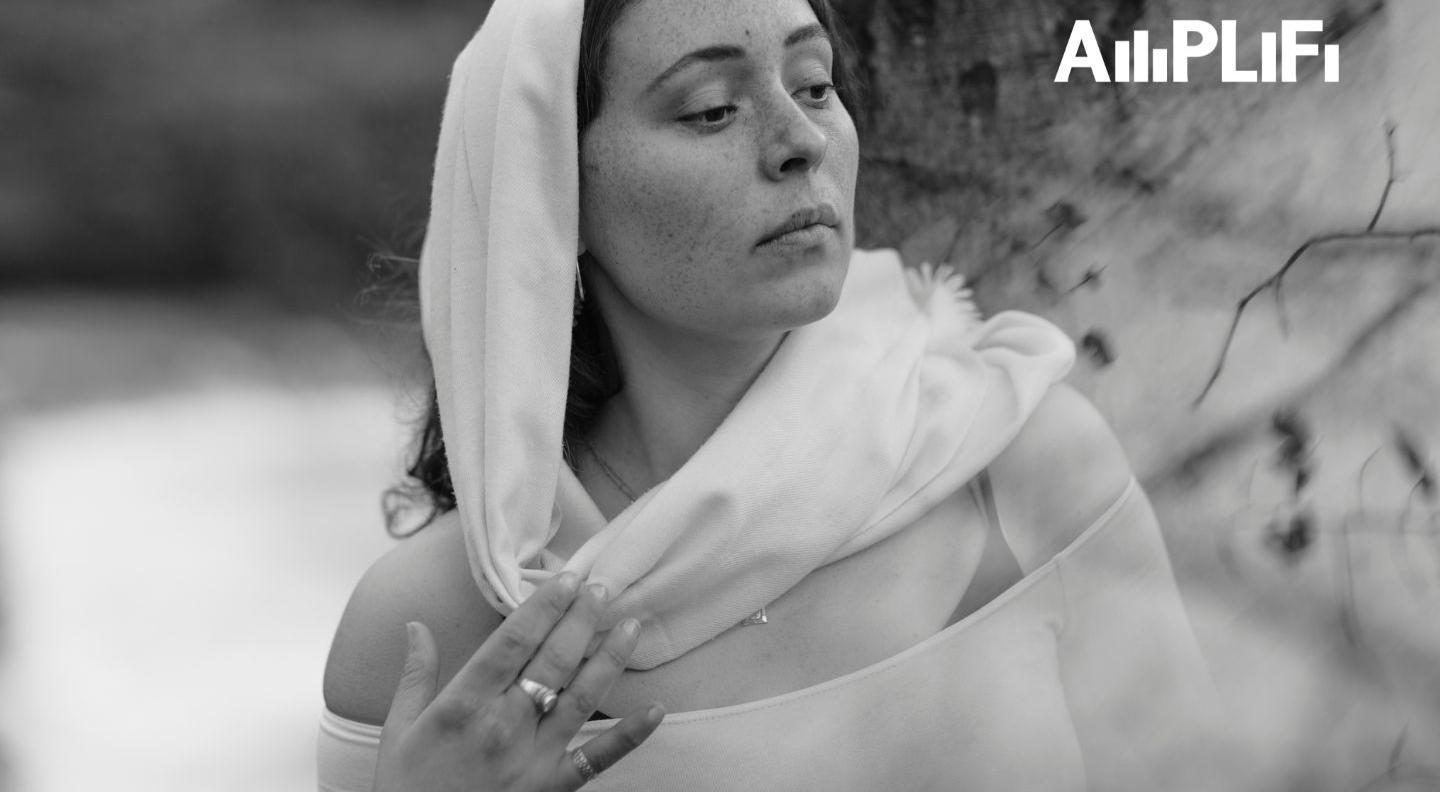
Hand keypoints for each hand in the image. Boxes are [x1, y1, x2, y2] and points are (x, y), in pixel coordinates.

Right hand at [374, 572, 664, 790]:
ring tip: (632, 624)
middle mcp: (504, 725)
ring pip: (582, 697)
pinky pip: (598, 758)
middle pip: (553, 660)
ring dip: (610, 658)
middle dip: (581, 619)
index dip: (544, 606)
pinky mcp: (553, 786)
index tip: (566, 578)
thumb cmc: (405, 787)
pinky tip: (655, 709)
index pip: (513, 641)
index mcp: (464, 703)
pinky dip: (630, 735)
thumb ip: (414, 674)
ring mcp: (534, 756)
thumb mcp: (397, 729)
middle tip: (602, 587)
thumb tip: (415, 625)